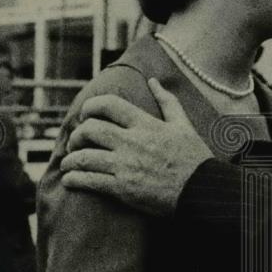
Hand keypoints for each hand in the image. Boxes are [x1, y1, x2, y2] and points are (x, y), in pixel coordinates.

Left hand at [60, 78, 211, 215]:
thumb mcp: (184, 124)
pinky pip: (89, 180)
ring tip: (68, 163)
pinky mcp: (123, 188)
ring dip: (70, 159)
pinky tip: (70, 179)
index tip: (86, 116)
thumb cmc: (194, 158)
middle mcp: (133, 142)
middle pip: (90, 130)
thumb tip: (153, 81)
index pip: (108, 105)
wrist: (203, 191)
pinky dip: (74, 178)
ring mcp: (127, 165)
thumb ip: (167, 101)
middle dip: (77, 135)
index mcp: (146, 124)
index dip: (90, 107)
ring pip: (84, 156)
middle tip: (75, 142)